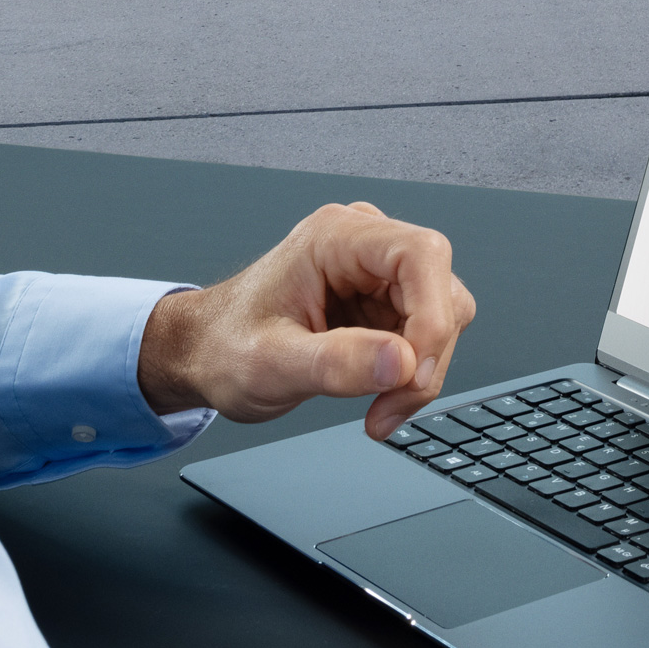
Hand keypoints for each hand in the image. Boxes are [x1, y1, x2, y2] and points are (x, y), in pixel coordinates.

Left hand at [137, 203, 475, 441]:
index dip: (433, 314)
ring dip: (421, 372)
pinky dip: (411, 376)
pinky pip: (425, 337)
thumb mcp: (270, 364)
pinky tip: (378, 399)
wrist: (205, 353)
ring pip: (443, 316)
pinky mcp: (384, 303)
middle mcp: (364, 243)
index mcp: (336, 236)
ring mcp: (377, 273)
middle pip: (440, 290)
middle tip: (390, 408)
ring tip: (379, 410)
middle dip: (426, 356)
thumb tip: (402, 362)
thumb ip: (335, 363)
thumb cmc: (224, 346)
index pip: (421, 254)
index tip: (413, 372)